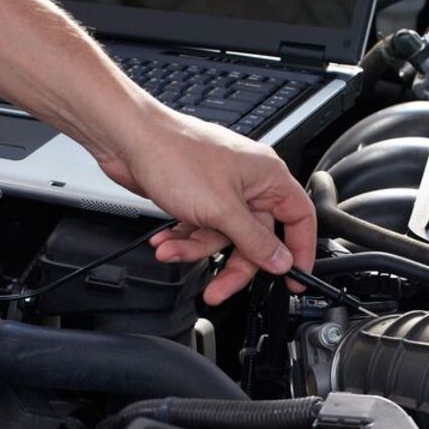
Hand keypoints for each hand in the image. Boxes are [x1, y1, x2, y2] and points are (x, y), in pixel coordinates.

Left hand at [99, 105, 315, 305]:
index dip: (300, 250)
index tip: (293, 277)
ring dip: (196, 249)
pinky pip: (202, 229)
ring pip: (224, 238)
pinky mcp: (199, 196)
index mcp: (268, 177)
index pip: (300, 219)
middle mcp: (250, 183)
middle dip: (234, 265)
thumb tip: (281, 261)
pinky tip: (166, 240)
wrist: (129, 139)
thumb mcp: (222, 210)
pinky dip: (184, 239)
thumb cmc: (175, 155)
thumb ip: (255, 241)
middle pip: (257, 239)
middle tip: (219, 288)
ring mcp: (223, 190)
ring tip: (173, 251)